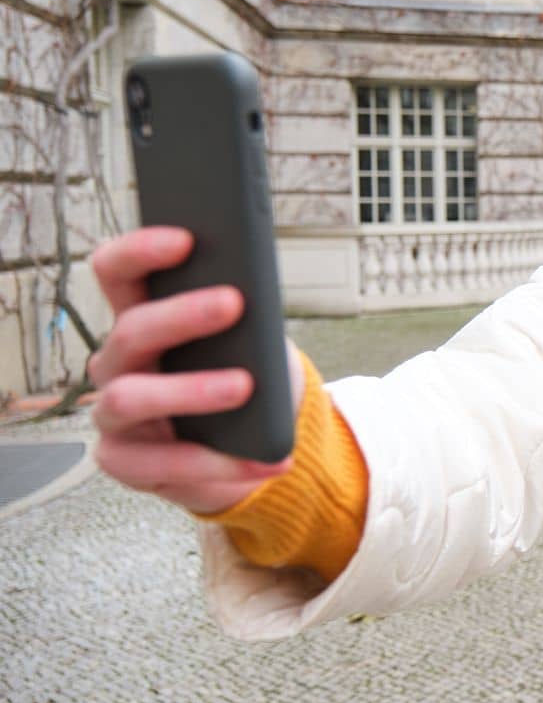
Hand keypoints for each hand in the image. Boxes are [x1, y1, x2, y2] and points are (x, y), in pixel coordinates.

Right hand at [87, 227, 300, 513]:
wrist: (246, 441)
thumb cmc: (242, 371)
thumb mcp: (249, 340)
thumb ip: (242, 318)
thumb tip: (255, 296)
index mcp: (140, 316)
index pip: (117, 272)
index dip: (140, 251)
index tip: (185, 238)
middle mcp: (116, 362)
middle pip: (130, 330)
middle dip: (181, 315)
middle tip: (234, 302)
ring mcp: (114, 413)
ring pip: (130, 397)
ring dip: (192, 390)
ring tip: (245, 386)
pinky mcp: (125, 462)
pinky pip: (164, 464)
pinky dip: (221, 462)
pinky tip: (268, 458)